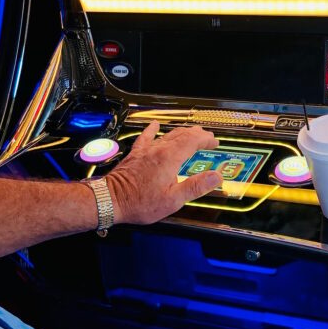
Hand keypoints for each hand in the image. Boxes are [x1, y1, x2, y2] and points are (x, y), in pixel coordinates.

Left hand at [106, 122, 220, 224]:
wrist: (111, 200)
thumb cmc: (140, 203)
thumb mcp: (174, 200)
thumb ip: (196, 187)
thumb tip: (216, 177)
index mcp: (170, 158)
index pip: (193, 141)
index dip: (205, 139)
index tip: (214, 141)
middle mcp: (158, 150)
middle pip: (182, 135)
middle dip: (196, 134)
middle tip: (207, 137)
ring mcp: (146, 150)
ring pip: (167, 135)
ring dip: (182, 132)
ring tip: (191, 132)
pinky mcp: (136, 154)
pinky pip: (146, 137)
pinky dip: (153, 130)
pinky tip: (155, 125)